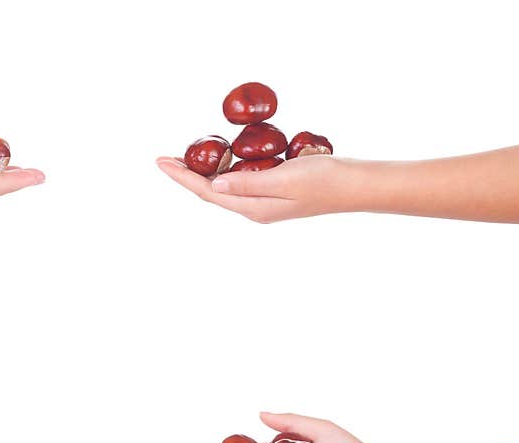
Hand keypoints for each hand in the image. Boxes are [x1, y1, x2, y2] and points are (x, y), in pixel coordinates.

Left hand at [156, 155, 358, 222]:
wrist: (356, 186)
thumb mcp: (284, 178)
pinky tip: (220, 159)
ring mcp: (264, 202)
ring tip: (184, 158)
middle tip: (165, 157)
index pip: (207, 191)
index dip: (182, 176)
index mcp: (253, 208)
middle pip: (211, 191)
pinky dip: (224, 170)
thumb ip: (248, 183)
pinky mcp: (274, 192)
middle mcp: (254, 209)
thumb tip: (215, 183)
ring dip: (203, 173)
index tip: (161, 161)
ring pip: (224, 187)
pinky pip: (240, 182)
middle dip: (186, 174)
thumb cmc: (325, 180)